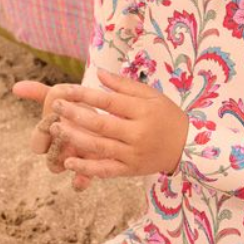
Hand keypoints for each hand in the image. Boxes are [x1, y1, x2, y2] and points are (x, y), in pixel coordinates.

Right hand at [11, 78, 93, 190]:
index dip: (43, 132)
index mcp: (49, 136)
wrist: (105, 116)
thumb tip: (15, 88)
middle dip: (57, 149)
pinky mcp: (93, 167)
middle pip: (50, 160)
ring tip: (78, 152)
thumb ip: (40, 93)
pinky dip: (80, 181)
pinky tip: (81, 180)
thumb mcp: (62, 97)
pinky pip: (81, 180)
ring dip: (68, 162)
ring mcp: (75, 160)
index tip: (53, 117)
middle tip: (68, 135)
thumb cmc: (79, 107)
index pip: (37, 143)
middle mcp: (60, 151)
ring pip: (64, 169)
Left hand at [46, 67, 188, 179]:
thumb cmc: (166, 116)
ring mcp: (133, 154)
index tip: (64, 90)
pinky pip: (106, 170)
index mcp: (143, 111)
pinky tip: (69, 163)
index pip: (109, 102)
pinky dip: (86, 168)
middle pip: (101, 125)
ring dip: (75, 139)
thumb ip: (124, 85)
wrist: (188, 147)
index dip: (85, 95)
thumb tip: (98, 73)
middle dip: (75, 115)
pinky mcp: (131, 170)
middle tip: (55, 107)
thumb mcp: (151, 95)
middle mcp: (138, 134)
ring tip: (56, 129)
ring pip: (100, 147)